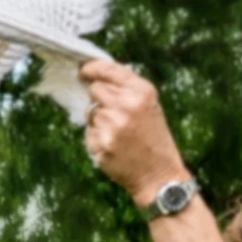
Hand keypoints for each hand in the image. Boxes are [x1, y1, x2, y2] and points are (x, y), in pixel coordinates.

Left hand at [79, 58, 189, 205]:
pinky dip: (97, 138)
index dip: (91, 68)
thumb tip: (95, 78)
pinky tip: (114, 146)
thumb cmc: (153, 138)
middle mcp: (127, 105)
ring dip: (98, 120)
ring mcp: (112, 125)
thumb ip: (127, 90)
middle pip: (95, 90)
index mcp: (142, 91)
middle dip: (99, 98)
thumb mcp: (149, 105)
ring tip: (118, 132)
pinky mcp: (101, 144)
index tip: (82, 70)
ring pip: (90, 112)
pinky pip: (89, 132)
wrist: (158, 174)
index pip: (109, 70)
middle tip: (112, 112)